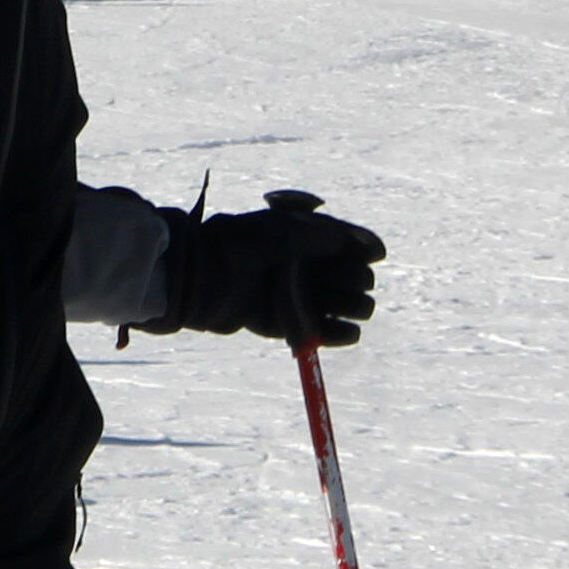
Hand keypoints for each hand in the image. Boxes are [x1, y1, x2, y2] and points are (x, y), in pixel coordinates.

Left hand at [178, 189, 384, 344]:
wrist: (197, 279)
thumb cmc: (235, 247)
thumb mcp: (277, 233)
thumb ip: (317, 237)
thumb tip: (358, 245)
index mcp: (302, 238)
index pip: (345, 242)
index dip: (362, 248)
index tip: (372, 255)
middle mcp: (303, 267)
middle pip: (349, 275)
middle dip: (355, 279)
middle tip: (351, 282)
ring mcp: (296, 297)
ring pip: (341, 305)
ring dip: (352, 306)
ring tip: (354, 307)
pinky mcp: (284, 325)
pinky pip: (321, 333)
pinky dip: (336, 335)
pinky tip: (349, 332)